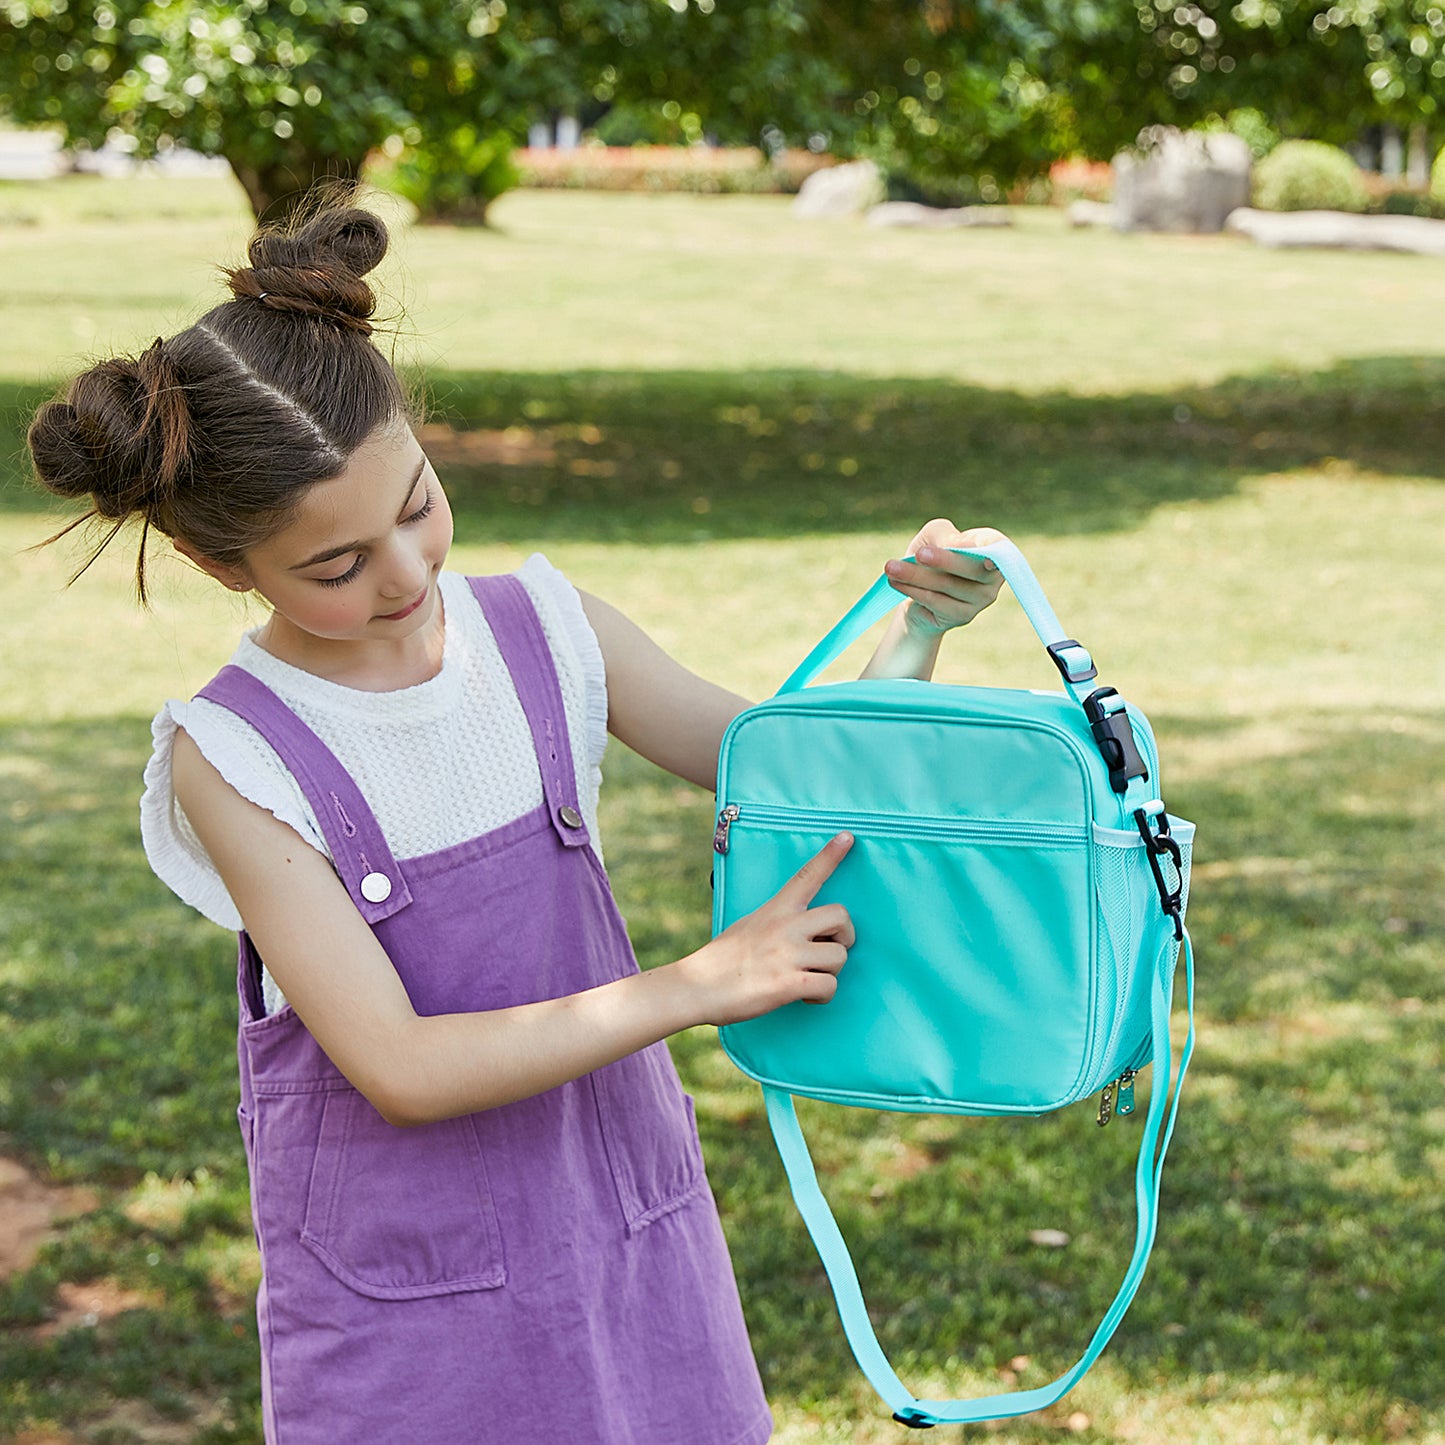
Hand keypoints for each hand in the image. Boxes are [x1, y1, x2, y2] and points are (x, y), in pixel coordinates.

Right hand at [681, 833, 854, 1025]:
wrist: (697, 986)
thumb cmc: (723, 959)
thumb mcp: (750, 924)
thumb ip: (778, 921)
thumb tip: (803, 930)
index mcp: (776, 909)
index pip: (808, 875)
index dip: (831, 855)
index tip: (847, 836)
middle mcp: (785, 926)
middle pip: (841, 916)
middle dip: (845, 937)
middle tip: (828, 950)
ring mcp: (787, 954)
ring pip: (839, 957)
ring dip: (830, 973)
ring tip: (807, 979)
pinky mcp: (788, 984)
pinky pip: (830, 986)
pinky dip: (822, 995)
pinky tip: (804, 996)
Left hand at [884, 521, 1007, 636]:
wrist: (918, 592)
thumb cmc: (930, 557)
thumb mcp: (934, 536)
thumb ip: (944, 535)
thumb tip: (951, 547)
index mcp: (993, 547)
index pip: (998, 546)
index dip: (993, 550)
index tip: (986, 557)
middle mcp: (993, 575)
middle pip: (973, 568)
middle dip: (944, 560)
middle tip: (919, 553)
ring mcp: (981, 599)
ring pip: (949, 585)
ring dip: (916, 575)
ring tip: (891, 567)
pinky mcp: (964, 615)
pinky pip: (937, 601)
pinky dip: (913, 590)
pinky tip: (895, 582)